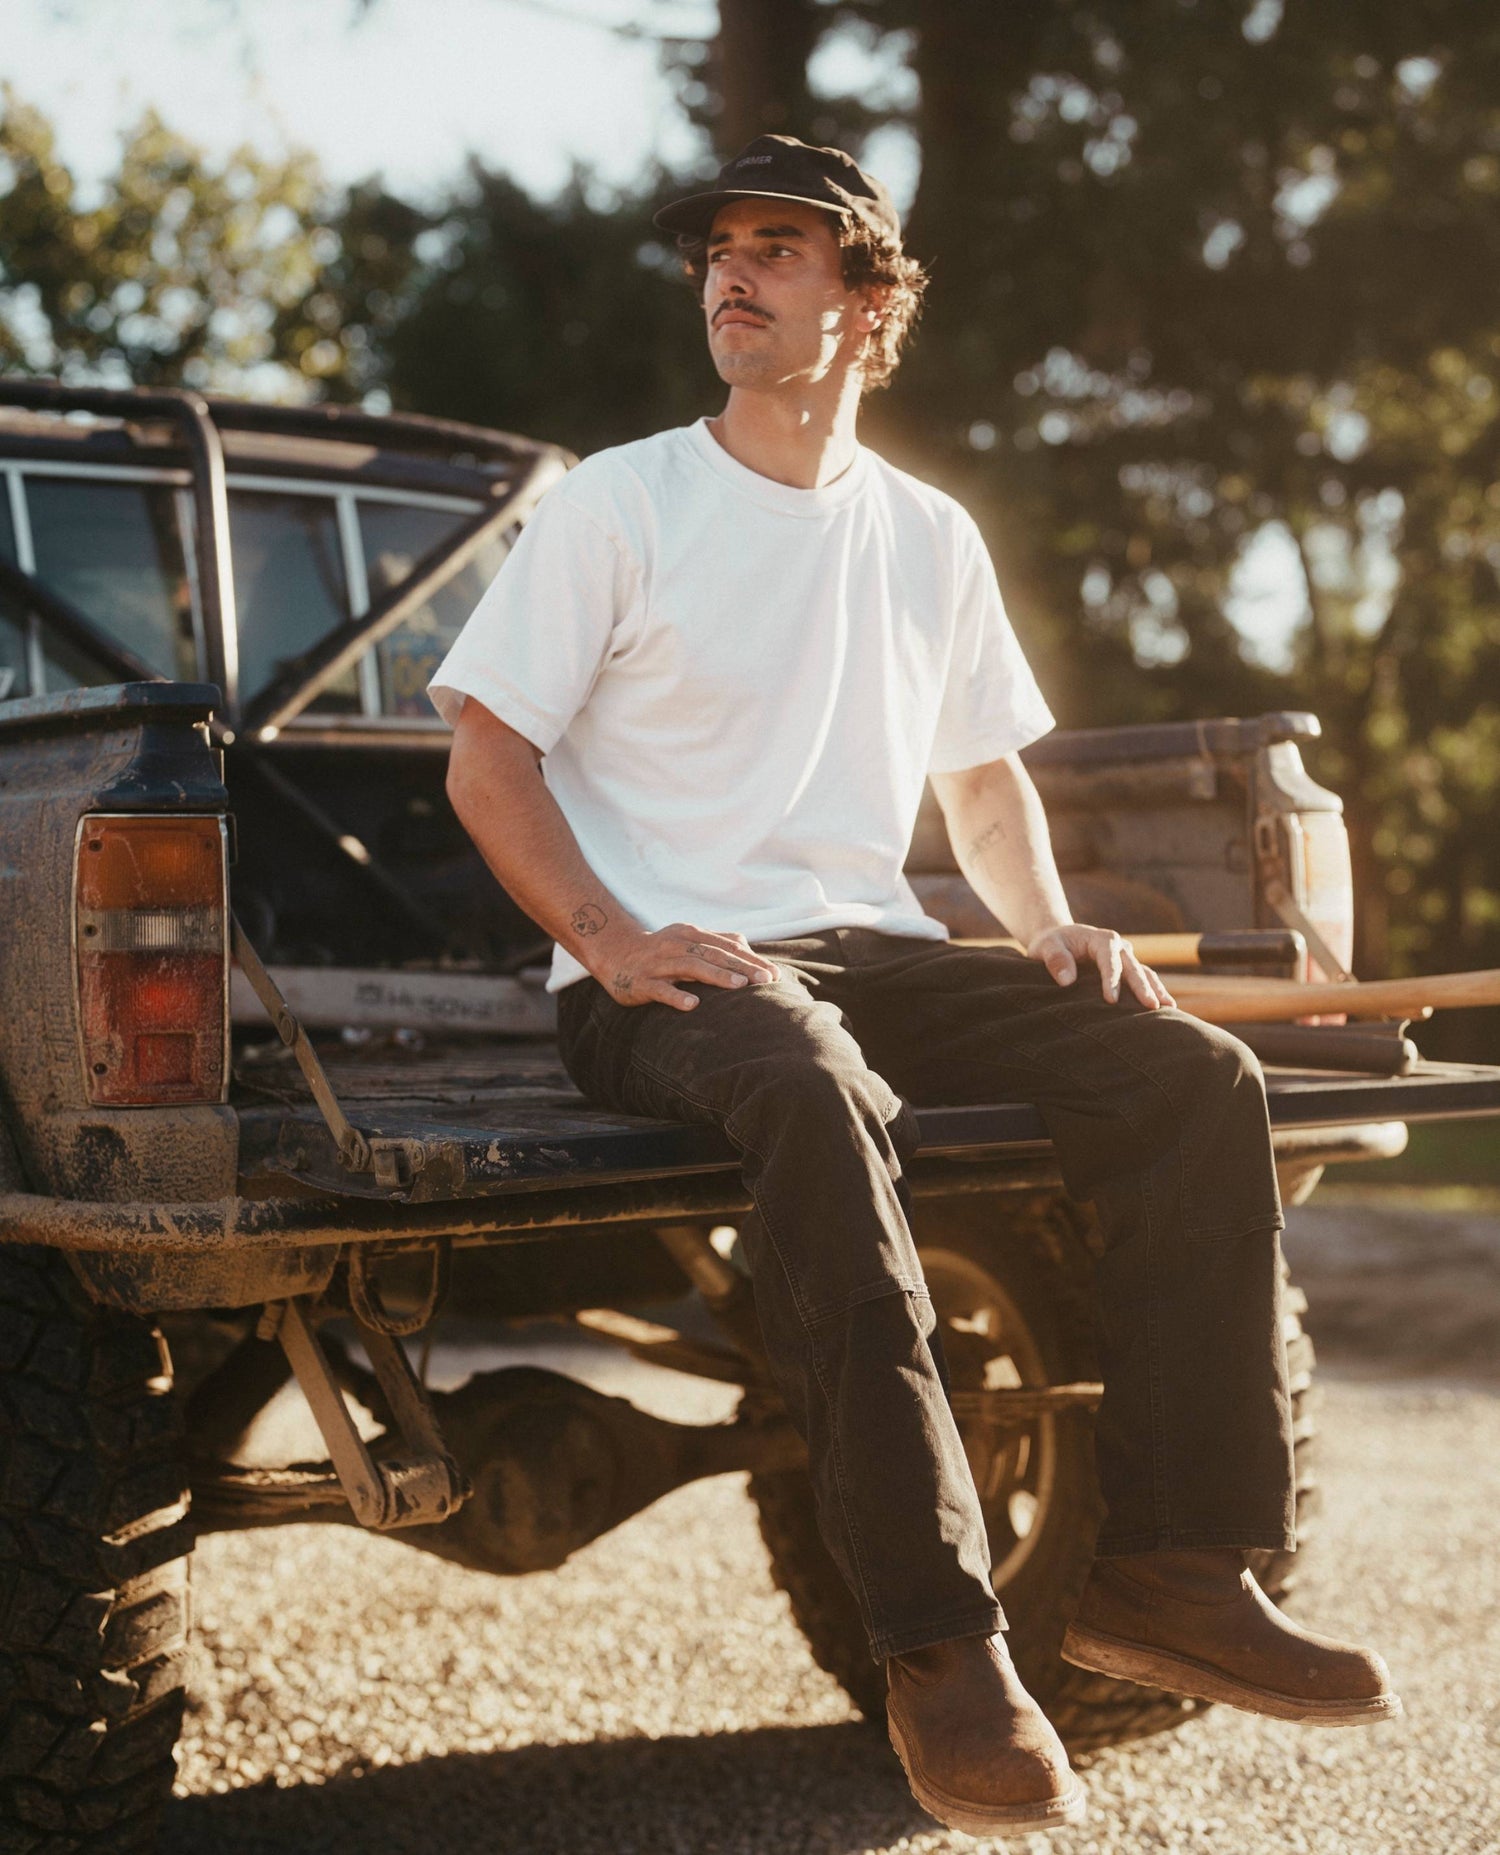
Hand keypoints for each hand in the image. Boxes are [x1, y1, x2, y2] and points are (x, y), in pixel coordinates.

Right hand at [596, 922, 778, 1011]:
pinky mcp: (642, 982)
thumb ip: (715, 941)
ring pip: (691, 968)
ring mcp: (659, 964)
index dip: (751, 959)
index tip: (774, 974)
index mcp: (691, 935)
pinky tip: (694, 1005)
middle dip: (742, 967)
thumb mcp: (686, 939)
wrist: (613, 953)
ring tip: (740, 986)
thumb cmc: (659, 949)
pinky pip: (661, 990)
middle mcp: (677, 945)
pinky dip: (677, 996)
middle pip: (714, 955)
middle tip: (767, 979)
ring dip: (717, 976)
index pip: (727, 947)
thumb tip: (746, 945)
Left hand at [1025, 923, 1175, 1009]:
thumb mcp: (1046, 946)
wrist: (1059, 939)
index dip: (1111, 980)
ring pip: (1145, 973)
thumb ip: (1055, 960)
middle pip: (1133, 967)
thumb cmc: (1051, 943)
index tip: (1111, 1000)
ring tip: (1170, 1008)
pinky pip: (1145, 979)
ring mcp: (1126, 957)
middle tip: (1152, 1006)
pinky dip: (1155, 991)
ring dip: (1157, 989)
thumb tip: (1066, 981)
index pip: (1109, 960)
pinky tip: (1166, 1007)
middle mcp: (1119, 946)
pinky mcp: (1128, 968)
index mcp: (1102, 938)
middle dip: (1143, 987)